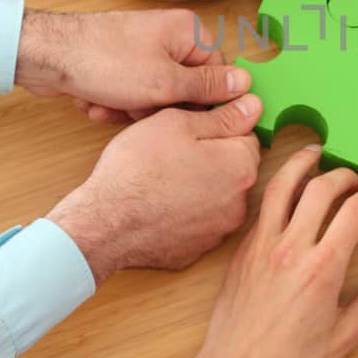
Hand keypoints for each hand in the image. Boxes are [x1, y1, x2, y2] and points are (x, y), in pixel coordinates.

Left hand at [16, 9, 248, 122]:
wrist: (45, 56)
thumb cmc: (102, 61)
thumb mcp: (165, 82)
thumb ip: (208, 87)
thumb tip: (245, 86)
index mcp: (188, 32)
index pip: (218, 74)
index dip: (202, 101)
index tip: (184, 117)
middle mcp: (169, 36)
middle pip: (186, 88)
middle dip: (158, 108)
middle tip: (138, 110)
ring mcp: (142, 50)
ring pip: (156, 97)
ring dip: (132, 110)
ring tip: (110, 104)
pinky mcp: (120, 64)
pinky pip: (132, 94)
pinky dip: (115, 104)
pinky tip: (96, 103)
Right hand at [45, 94, 262, 282]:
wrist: (104, 224)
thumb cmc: (136, 170)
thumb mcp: (177, 123)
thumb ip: (222, 116)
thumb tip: (253, 108)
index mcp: (241, 166)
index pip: (246, 137)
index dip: (218, 128)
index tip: (194, 130)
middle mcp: (239, 202)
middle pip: (233, 168)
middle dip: (211, 158)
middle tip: (172, 152)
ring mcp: (219, 231)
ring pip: (216, 197)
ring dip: (199, 187)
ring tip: (163, 180)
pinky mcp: (197, 249)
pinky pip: (198, 222)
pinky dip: (185, 213)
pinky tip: (159, 205)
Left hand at [136, 146, 357, 357]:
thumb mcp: (345, 336)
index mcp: (324, 268)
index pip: (356, 209)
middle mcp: (292, 248)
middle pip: (322, 187)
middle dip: (346, 173)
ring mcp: (262, 246)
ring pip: (283, 185)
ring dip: (303, 163)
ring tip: (316, 155)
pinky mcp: (243, 251)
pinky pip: (264, 207)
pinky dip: (279, 188)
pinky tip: (289, 190)